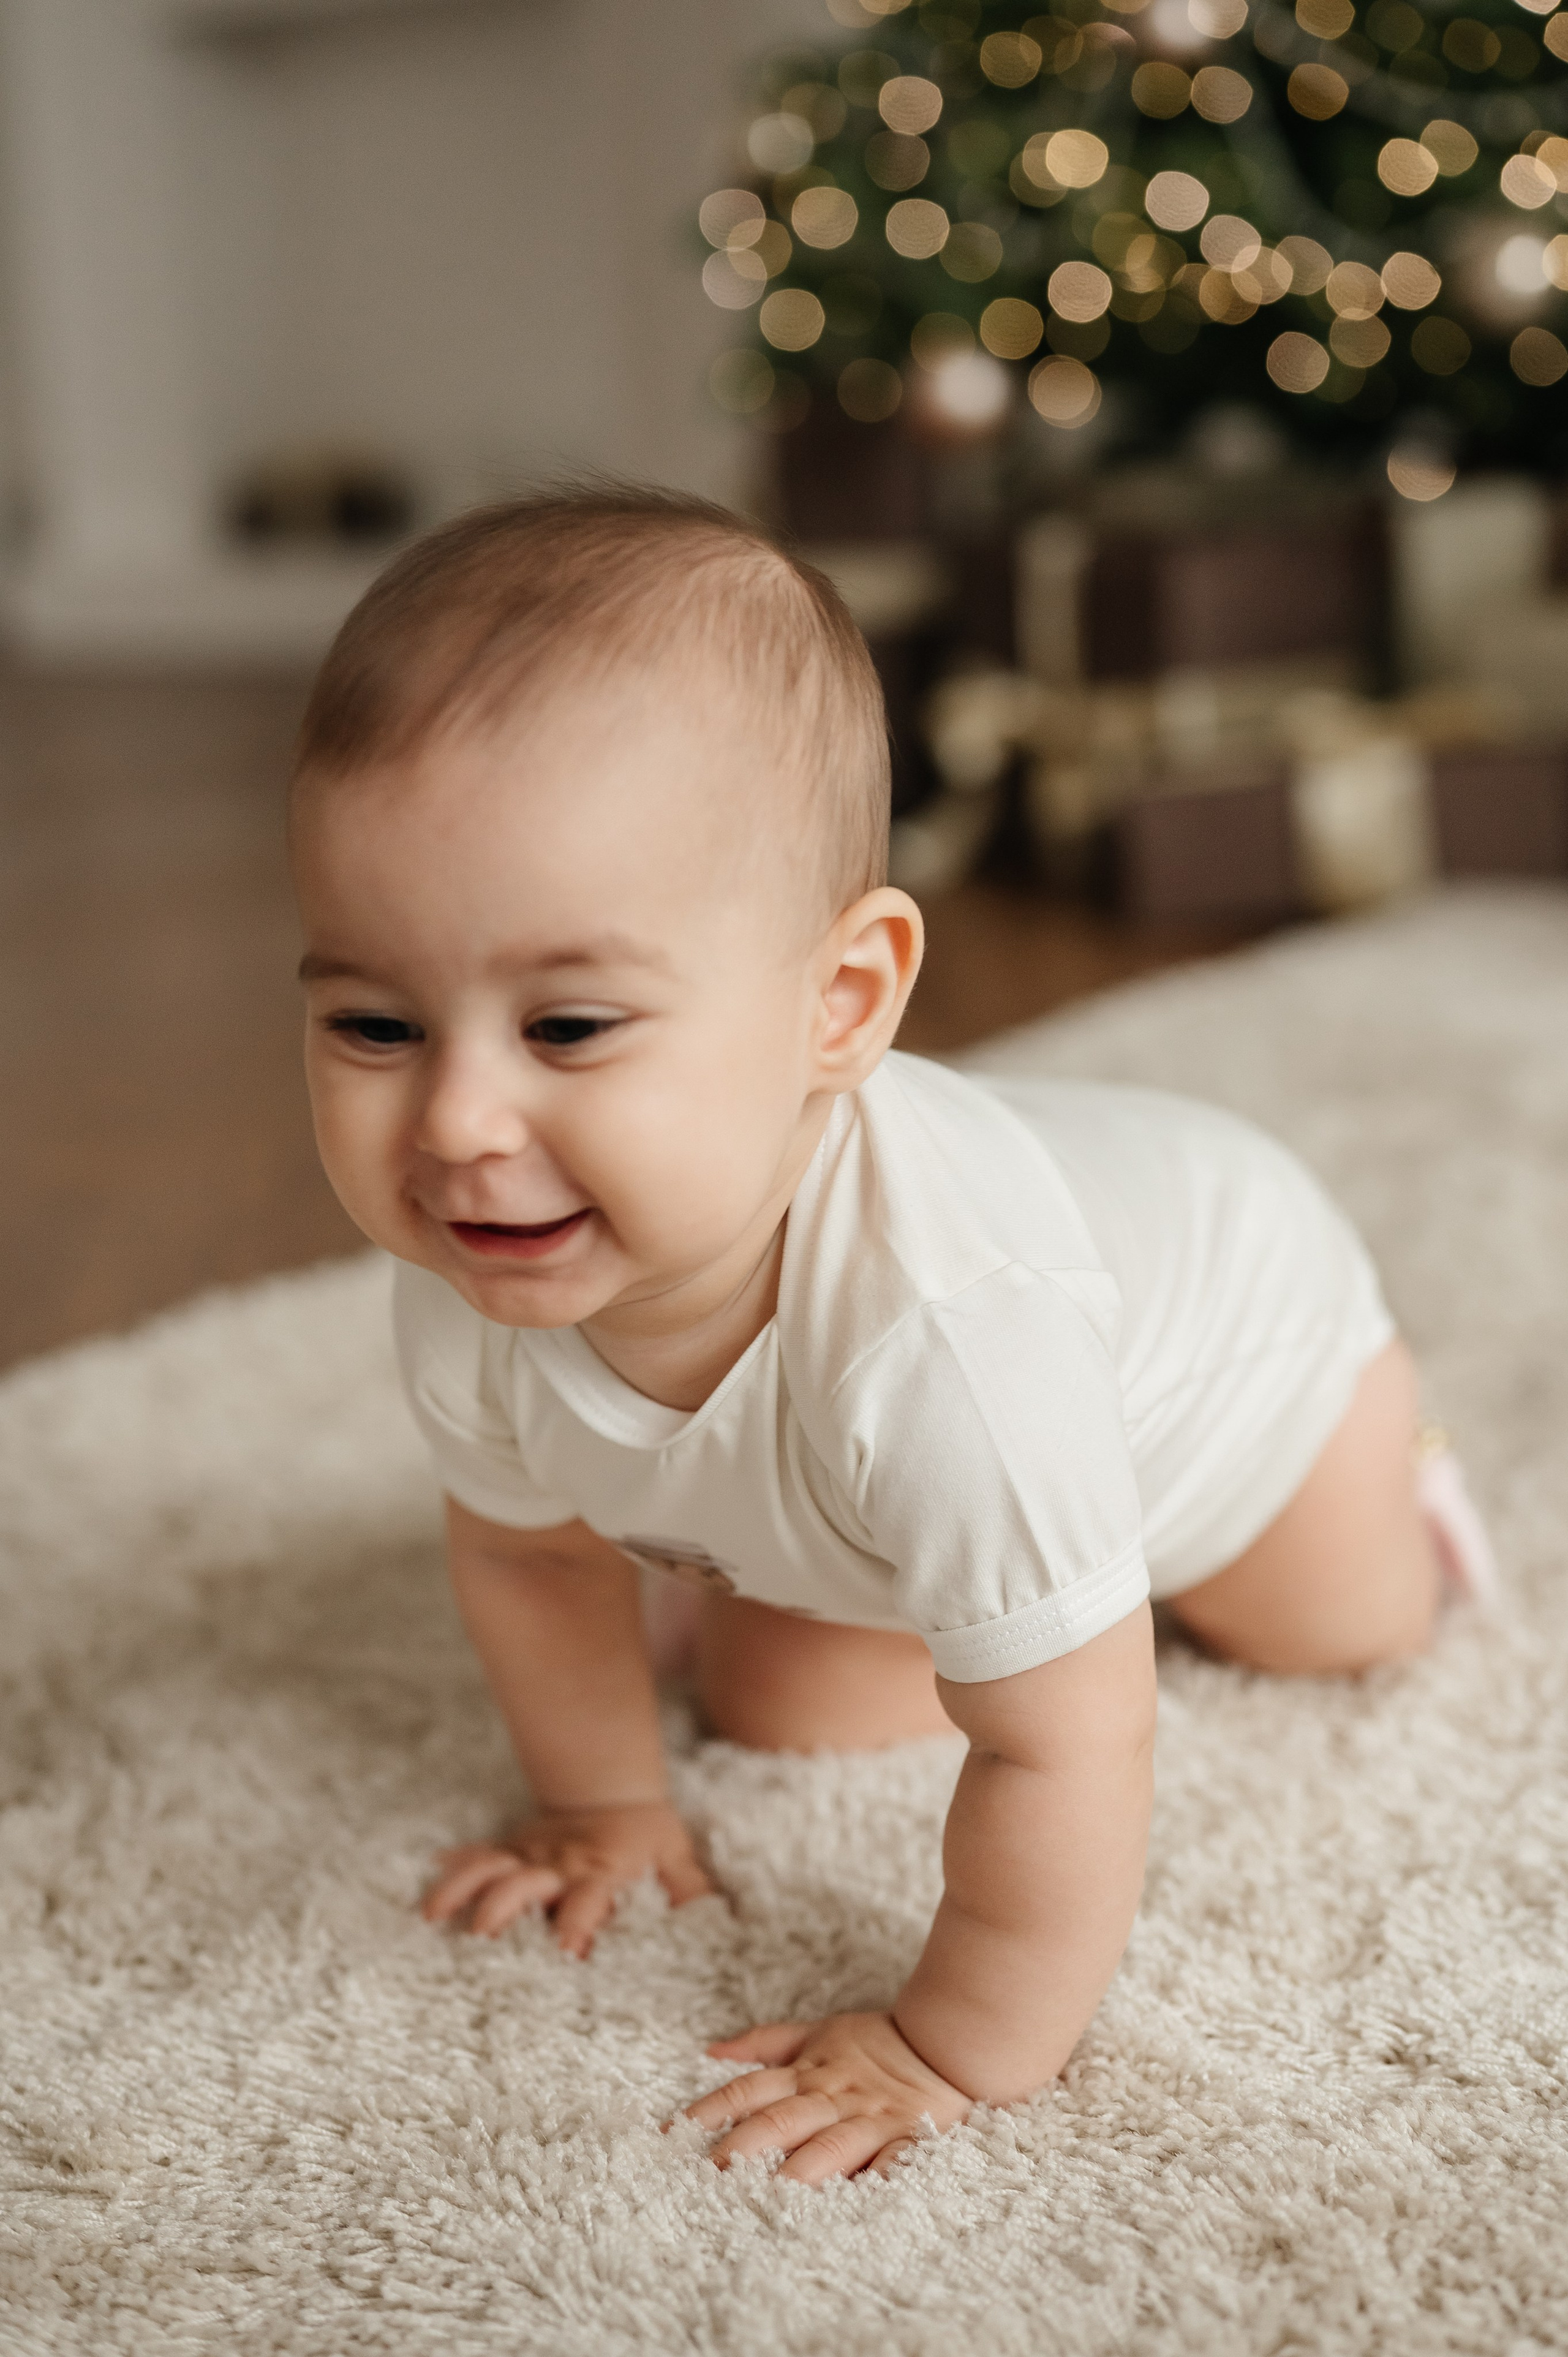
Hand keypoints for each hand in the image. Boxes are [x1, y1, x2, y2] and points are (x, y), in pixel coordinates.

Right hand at [421, 1800, 713, 1956]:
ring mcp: (529, 1854)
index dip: (578, 1921)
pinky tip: (425, 1881)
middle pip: (526, 1883)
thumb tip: (708, 1927)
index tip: (566, 1948)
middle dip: (503, 1907)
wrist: (614, 1790)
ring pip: (489, 1867)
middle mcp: (559, 1865)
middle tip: (480, 1935)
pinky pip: (476, 1854)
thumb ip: (689, 1894)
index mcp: (600, 1872)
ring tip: (431, 1914)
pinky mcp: (510, 1848)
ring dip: (462, 1888)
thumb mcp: (677, 1858)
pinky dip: (452, 1866)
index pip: (588, 1898)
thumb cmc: (648, 1837)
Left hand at [677, 2010, 974, 2183]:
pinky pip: (892, 2164)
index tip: (671, 2137)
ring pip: (828, 2147)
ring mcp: (870, 2121)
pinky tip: (857, 2207)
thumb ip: (765, 2043)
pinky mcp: (908, 2140)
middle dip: (742, 2148)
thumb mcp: (818, 2033)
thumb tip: (711, 2050)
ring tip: (766, 2199)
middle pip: (780, 2122)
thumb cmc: (876, 2044)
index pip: (747, 2091)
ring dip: (797, 2172)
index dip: (709, 2111)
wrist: (946, 2041)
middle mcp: (833, 2097)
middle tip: (706, 2176)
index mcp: (808, 2073)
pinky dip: (876, 2183)